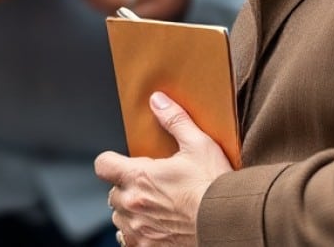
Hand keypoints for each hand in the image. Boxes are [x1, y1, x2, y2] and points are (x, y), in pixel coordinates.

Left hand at [96, 91, 232, 246]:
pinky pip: (130, 241)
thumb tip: (157, 100)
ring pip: (120, 219)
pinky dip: (138, 234)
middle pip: (113, 193)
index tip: (121, 162)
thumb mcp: (199, 144)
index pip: (103, 165)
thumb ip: (175, 120)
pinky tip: (156, 227)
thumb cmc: (215, 186)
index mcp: (139, 177)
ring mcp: (139, 230)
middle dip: (127, 188)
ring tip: (155, 207)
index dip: (110, 161)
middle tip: (150, 185)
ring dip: (131, 212)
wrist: (230, 224)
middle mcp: (133, 205)